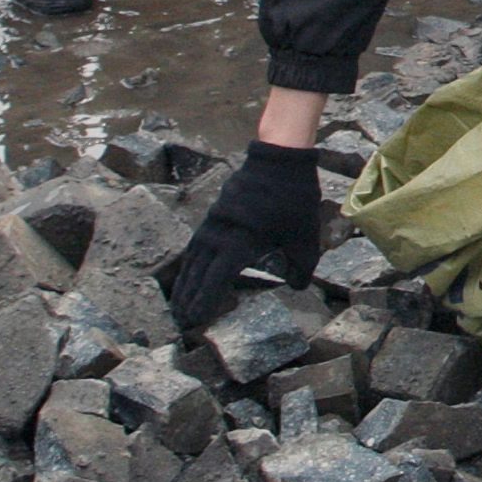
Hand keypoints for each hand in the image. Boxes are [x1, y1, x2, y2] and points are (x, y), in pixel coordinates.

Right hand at [163, 142, 323, 327]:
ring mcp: (213, 223)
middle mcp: (219, 235)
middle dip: (188, 299)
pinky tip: (188, 271)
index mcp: (238, 244)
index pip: (215, 281)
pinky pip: (196, 244)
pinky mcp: (213, 214)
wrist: (279, 159)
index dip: (204, 302)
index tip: (195, 320)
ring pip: (192, 259)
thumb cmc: (294, 199)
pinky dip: (190, 262)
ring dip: (184, 282)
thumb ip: (302, 266)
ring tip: (176, 304)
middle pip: (197, 274)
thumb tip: (298, 288)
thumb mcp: (305, 237)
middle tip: (180, 322)